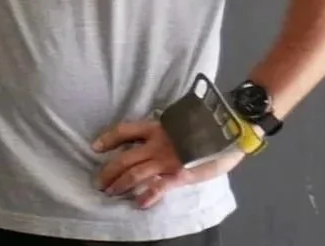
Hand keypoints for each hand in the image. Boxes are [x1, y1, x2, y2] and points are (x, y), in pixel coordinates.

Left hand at [92, 118, 245, 208]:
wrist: (230, 129)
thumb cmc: (208, 124)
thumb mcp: (180, 121)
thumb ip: (166, 130)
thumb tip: (154, 135)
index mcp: (156, 127)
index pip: (125, 130)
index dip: (108, 138)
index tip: (95, 146)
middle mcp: (157, 143)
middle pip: (125, 158)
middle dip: (109, 171)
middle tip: (99, 181)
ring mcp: (167, 159)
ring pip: (135, 173)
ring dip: (120, 184)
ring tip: (110, 192)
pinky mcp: (180, 174)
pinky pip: (159, 186)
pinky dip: (148, 196)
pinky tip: (139, 203)